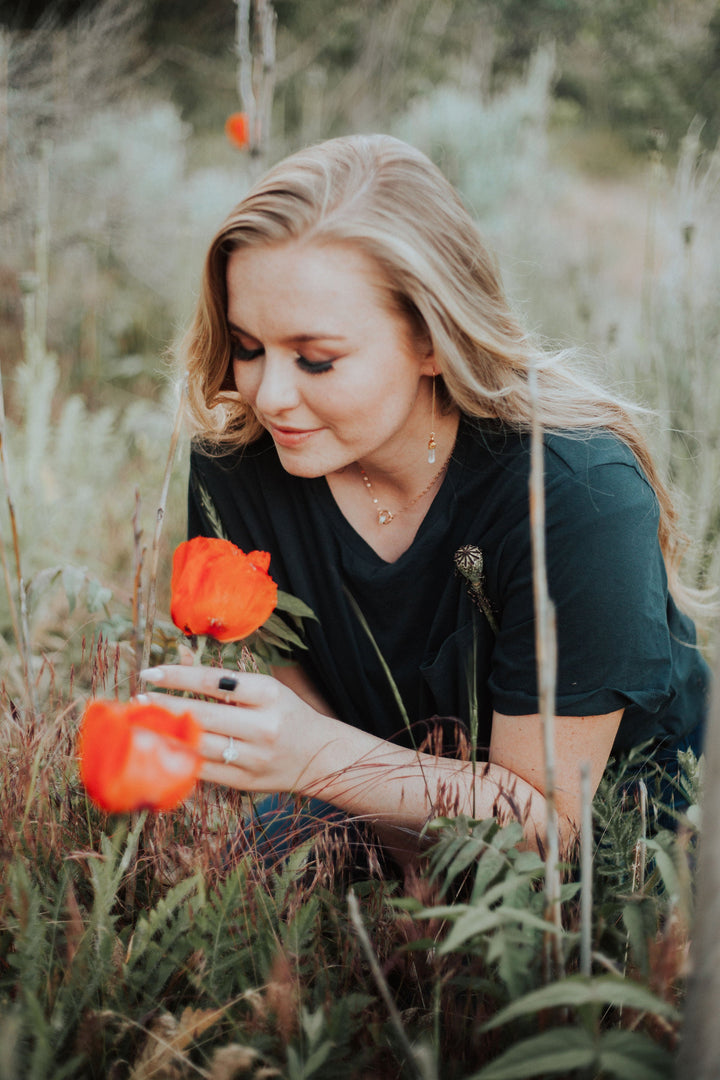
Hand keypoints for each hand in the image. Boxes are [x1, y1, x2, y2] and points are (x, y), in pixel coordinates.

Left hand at [139, 665, 340, 795]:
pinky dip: (180, 758)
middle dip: (163, 706)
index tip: (149, 673)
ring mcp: (253, 758)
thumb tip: (180, 658)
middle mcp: (262, 726)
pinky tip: (162, 748)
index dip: (177, 676)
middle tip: (136, 700)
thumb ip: (223, 678)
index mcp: (268, 694)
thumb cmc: (286, 713)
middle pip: (201, 715)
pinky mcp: (245, 782)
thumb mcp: (264, 687)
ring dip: (165, 734)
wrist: (318, 755)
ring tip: (142, 724)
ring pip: (199, 745)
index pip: (213, 681)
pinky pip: (204, 771)